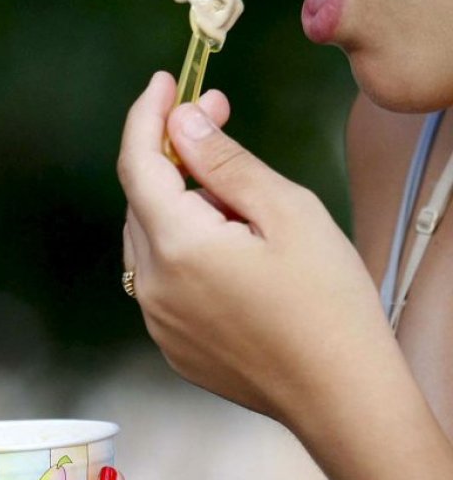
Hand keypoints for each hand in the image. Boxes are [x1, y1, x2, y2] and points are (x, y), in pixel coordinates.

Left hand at [117, 71, 391, 420]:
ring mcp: (156, 319)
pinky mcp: (170, 342)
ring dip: (178, 203)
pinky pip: (161, 277)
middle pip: (142, 198)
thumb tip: (180, 122)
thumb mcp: (286, 213)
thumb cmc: (327, 303)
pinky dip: (182, 247)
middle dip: (172, 153)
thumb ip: (223, 163)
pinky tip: (229, 247)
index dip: (147, 115)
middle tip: (216, 117)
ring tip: (238, 197)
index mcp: (177, 246)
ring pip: (149, 237)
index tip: (164, 82)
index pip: (137, 163)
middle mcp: (152, 284)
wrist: (341, 397)